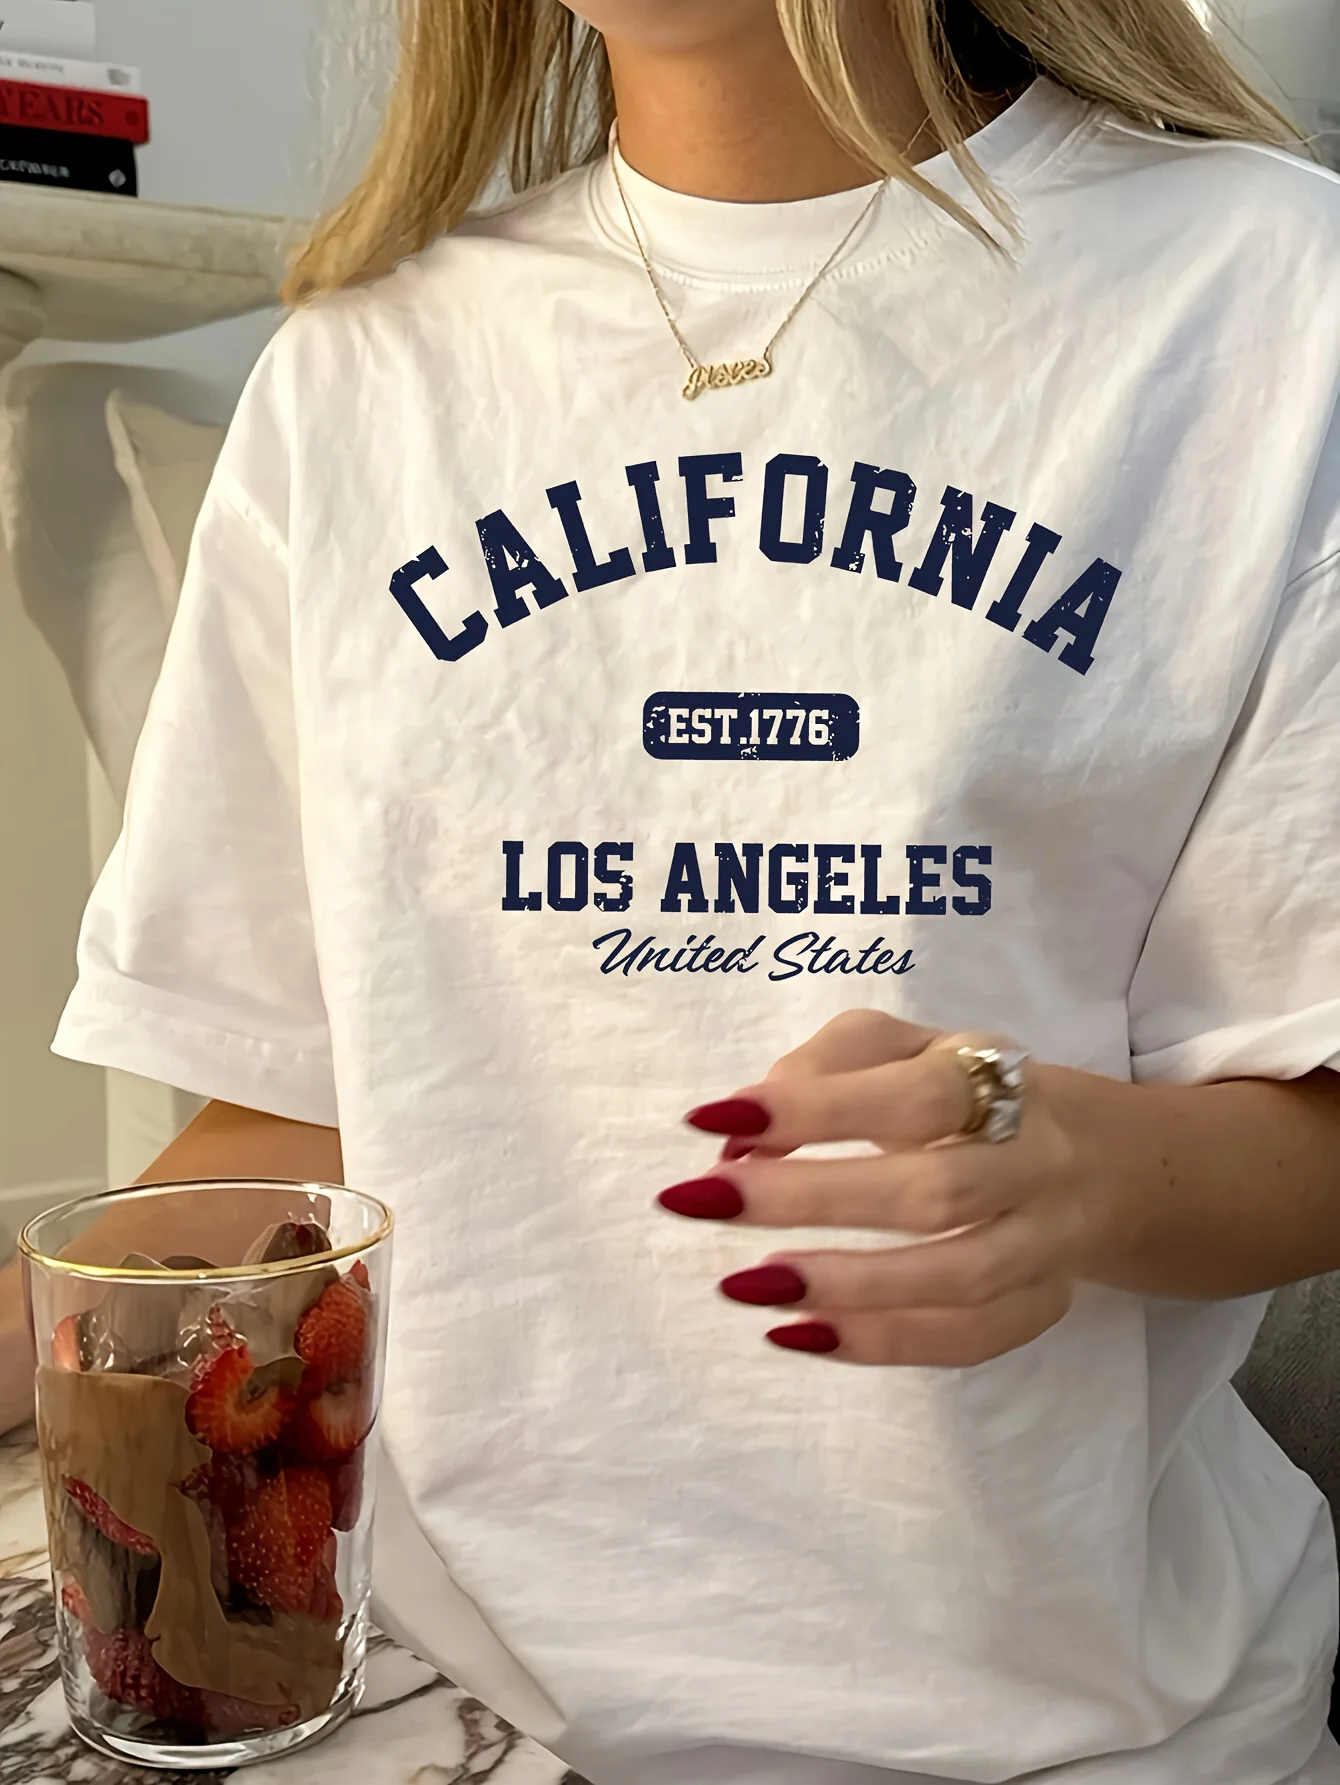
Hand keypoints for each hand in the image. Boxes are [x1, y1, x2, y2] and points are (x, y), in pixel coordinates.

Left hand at [658, 1010, 1095, 1366]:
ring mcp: (1047, 1241)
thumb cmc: (958, 1094)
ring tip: (745, 1282)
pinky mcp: (1044, 1305)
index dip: (815, 1108)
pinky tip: (802, 1333)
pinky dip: (884, 1341)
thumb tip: (744, 1137)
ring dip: (848, 1285)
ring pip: (961, 1277)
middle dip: (813, 1198)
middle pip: (935, 1191)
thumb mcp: (900, 1049)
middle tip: (706, 1201)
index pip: (913, 1094)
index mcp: (996, 1077)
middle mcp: (1035, 1160)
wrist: (1093, 1159)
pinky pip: (970, 1338)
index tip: (715, 1120)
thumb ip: (823, 1069)